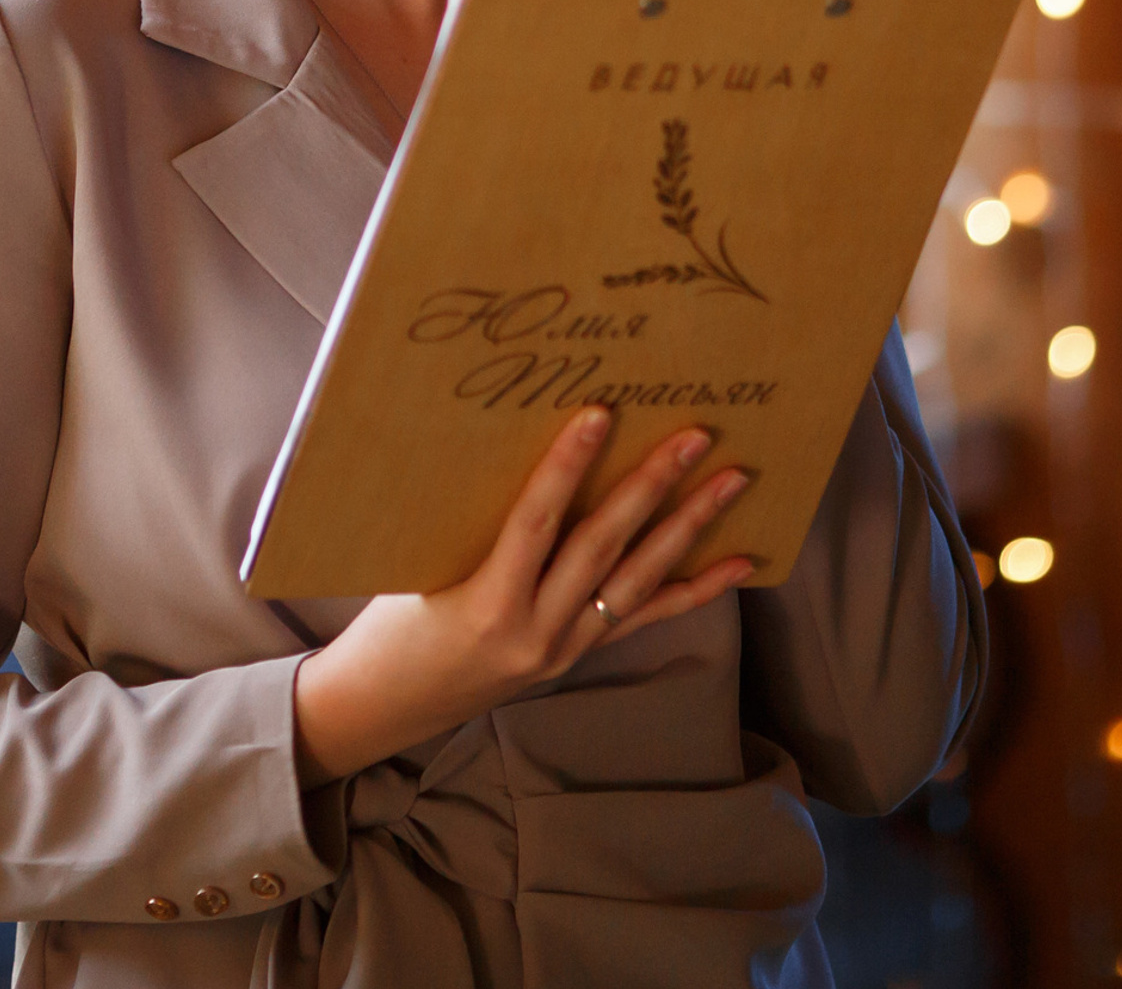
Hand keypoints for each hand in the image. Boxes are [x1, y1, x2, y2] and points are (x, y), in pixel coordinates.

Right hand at [291, 405, 752, 781]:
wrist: (383, 707)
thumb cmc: (391, 623)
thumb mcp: (419, 565)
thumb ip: (473, 520)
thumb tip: (519, 441)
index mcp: (485, 605)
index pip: (535, 523)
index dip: (567, 467)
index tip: (599, 414)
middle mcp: (535, 632)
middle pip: (603, 547)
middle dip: (652, 487)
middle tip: (694, 437)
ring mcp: (563, 647)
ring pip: (637, 579)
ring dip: (689, 526)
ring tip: (732, 480)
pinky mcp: (577, 655)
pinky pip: (644, 617)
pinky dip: (694, 589)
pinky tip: (738, 564)